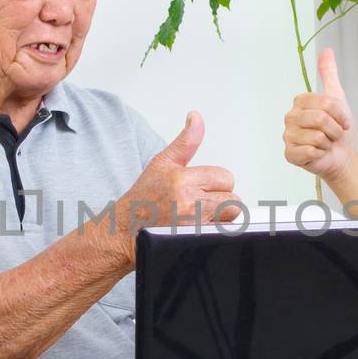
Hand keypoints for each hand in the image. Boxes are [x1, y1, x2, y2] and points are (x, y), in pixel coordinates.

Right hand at [100, 112, 240, 264]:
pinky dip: (215, 233)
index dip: (217, 183)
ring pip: (230, 218)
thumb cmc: (143, 198)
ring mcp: (192, 226)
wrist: (124, 231)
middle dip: (220, 201)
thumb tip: (196, 117)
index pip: (225, 178)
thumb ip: (186, 141)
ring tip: (200, 217)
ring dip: (220, 218)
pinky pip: (222, 235)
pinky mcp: (193, 242)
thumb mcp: (162, 163)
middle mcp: (188, 203)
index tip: (203, 188)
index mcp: (182, 180)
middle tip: (200, 204)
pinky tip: (198, 230)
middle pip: (232, 199)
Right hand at [283, 48, 355, 183]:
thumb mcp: (337, 98)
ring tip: (327, 143)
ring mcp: (288, 136)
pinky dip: (321, 154)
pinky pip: (310, 151)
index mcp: (300, 102)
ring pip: (317, 136)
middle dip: (336, 129)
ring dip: (329, 142)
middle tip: (335, 134)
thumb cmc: (338, 128)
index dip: (339, 114)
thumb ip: (329, 74)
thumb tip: (326, 50)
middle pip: (321, 119)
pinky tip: (318, 153)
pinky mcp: (289, 154)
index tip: (343, 121)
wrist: (341, 155)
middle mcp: (290, 117)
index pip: (324, 103)